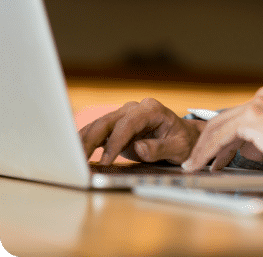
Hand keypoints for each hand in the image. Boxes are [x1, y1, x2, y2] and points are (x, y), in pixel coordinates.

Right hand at [79, 98, 203, 164]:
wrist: (185, 137)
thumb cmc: (184, 141)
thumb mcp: (179, 147)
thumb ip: (160, 148)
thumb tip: (138, 148)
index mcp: (151, 110)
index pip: (128, 124)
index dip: (115, 142)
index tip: (106, 160)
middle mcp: (135, 109)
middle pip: (108, 121)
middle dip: (91, 139)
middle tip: (78, 159)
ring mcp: (125, 116)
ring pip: (99, 125)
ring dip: (84, 141)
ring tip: (71, 158)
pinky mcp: (118, 126)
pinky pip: (99, 132)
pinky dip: (86, 141)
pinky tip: (75, 153)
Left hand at [182, 86, 262, 182]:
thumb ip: (258, 138)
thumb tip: (241, 147)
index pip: (235, 117)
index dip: (219, 138)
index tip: (211, 155)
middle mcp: (262, 97)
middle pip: (223, 119)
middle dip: (207, 144)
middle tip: (197, 162)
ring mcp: (257, 105)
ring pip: (218, 127)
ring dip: (203, 149)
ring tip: (195, 166)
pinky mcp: (253, 117)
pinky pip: (221, 136)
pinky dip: (208, 152)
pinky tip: (202, 164)